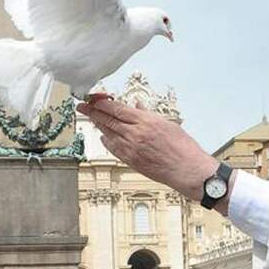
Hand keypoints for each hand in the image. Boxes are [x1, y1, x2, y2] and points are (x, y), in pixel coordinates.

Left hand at [77, 97, 217, 202]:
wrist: (187, 170)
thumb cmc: (182, 147)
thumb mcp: (167, 123)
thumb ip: (148, 114)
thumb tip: (137, 105)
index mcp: (145, 121)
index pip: (117, 108)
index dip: (102, 103)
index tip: (93, 98)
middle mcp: (135, 134)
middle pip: (107, 120)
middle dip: (92, 112)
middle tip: (82, 106)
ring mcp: (131, 149)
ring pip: (108, 133)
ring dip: (98, 125)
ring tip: (91, 118)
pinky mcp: (131, 161)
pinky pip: (113, 148)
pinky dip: (106, 141)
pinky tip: (104, 137)